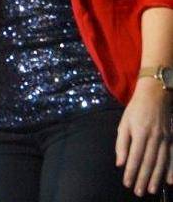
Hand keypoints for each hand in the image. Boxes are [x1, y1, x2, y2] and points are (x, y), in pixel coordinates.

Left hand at [115, 79, 172, 195]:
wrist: (155, 95)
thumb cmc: (135, 110)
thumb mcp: (123, 124)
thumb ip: (121, 144)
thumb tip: (120, 163)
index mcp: (139, 134)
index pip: (134, 157)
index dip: (130, 172)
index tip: (127, 183)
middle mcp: (154, 138)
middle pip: (148, 162)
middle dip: (143, 178)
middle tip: (139, 192)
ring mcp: (165, 139)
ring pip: (161, 162)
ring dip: (156, 178)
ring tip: (151, 189)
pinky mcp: (172, 138)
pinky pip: (172, 156)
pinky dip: (171, 169)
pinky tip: (170, 181)